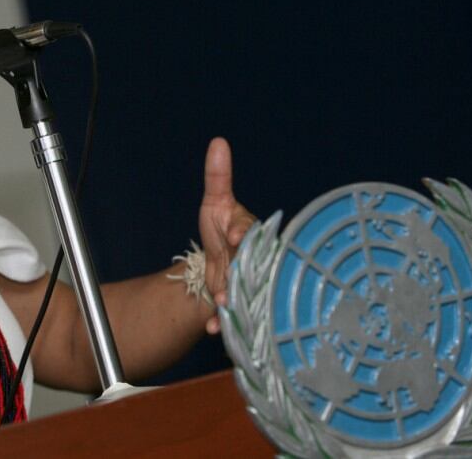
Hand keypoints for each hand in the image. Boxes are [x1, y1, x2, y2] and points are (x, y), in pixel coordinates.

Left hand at [198, 137, 255, 333]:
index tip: (234, 236)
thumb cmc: (221, 228)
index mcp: (255, 234)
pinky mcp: (240, 304)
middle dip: (240, 275)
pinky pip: (235, 315)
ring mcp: (250, 284)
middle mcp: (258, 261)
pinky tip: (213, 328)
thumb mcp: (216, 202)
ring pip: (248, 294)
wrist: (214, 263)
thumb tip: (218, 142)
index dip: (244, 233)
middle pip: (253, 268)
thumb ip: (218, 177)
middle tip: (227, 279)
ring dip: (235, 301)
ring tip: (221, 304)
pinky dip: (221, 323)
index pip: (255, 232)